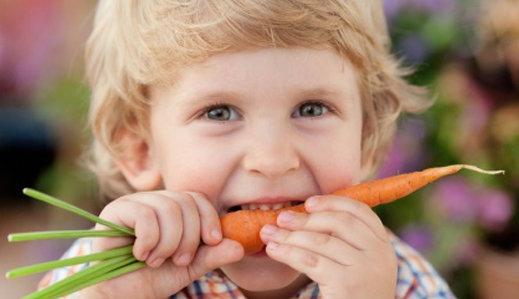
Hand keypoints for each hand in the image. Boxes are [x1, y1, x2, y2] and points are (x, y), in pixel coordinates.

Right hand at [77, 190, 243, 297]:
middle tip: (178, 260)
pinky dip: (149, 240)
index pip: (197, 198)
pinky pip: (145, 215)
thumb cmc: (152, 279)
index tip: (212, 242)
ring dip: (168, 242)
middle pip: (185, 202)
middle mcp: (153, 200)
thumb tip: (239, 246)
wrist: (120, 296)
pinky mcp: (115, 211)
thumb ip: (212, 255)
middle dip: (188, 237)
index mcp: (172, 208)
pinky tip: (140, 254)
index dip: (209, 218)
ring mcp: (133, 202)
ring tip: (157, 261)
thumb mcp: (189, 267)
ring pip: (167, 208)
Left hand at [260, 195, 396, 298]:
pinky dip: (288, 252)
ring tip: (269, 234)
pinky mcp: (347, 284)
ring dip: (290, 235)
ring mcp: (365, 269)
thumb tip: (307, 214)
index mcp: (384, 246)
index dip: (333, 203)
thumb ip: (345, 242)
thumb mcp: (360, 266)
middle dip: (306, 218)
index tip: (309, 203)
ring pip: (321, 241)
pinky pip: (311, 261)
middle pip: (340, 222)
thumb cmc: (353, 297)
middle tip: (282, 218)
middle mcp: (380, 255)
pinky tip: (273, 250)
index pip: (361, 212)